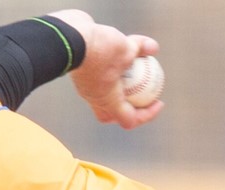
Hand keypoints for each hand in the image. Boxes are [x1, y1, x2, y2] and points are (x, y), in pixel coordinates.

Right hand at [48, 9, 163, 128]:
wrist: (66, 36)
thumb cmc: (99, 48)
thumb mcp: (126, 47)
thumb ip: (140, 48)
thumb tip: (153, 48)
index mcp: (108, 100)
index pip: (129, 119)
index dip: (147, 115)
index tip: (158, 102)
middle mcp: (94, 98)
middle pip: (111, 114)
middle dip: (127, 109)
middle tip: (141, 97)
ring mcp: (84, 87)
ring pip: (102, 96)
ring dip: (118, 90)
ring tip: (131, 74)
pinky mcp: (79, 73)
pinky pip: (96, 79)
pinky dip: (108, 73)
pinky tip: (116, 56)